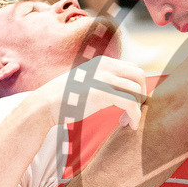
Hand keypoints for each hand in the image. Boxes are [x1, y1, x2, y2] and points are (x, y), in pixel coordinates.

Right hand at [33, 56, 147, 130]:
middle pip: (140, 76)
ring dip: (137, 108)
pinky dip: (135, 116)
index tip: (131, 102)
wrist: (46, 104)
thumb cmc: (66, 97)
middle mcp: (106, 66)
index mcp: (103, 62)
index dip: (137, 86)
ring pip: (137, 91)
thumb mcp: (88, 81)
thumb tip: (122, 90)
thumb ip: (104, 80)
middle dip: (141, 94)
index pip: (133, 69)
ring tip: (126, 121)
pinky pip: (131, 104)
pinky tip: (129, 124)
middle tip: (133, 110)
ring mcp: (105, 79)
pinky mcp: (104, 93)